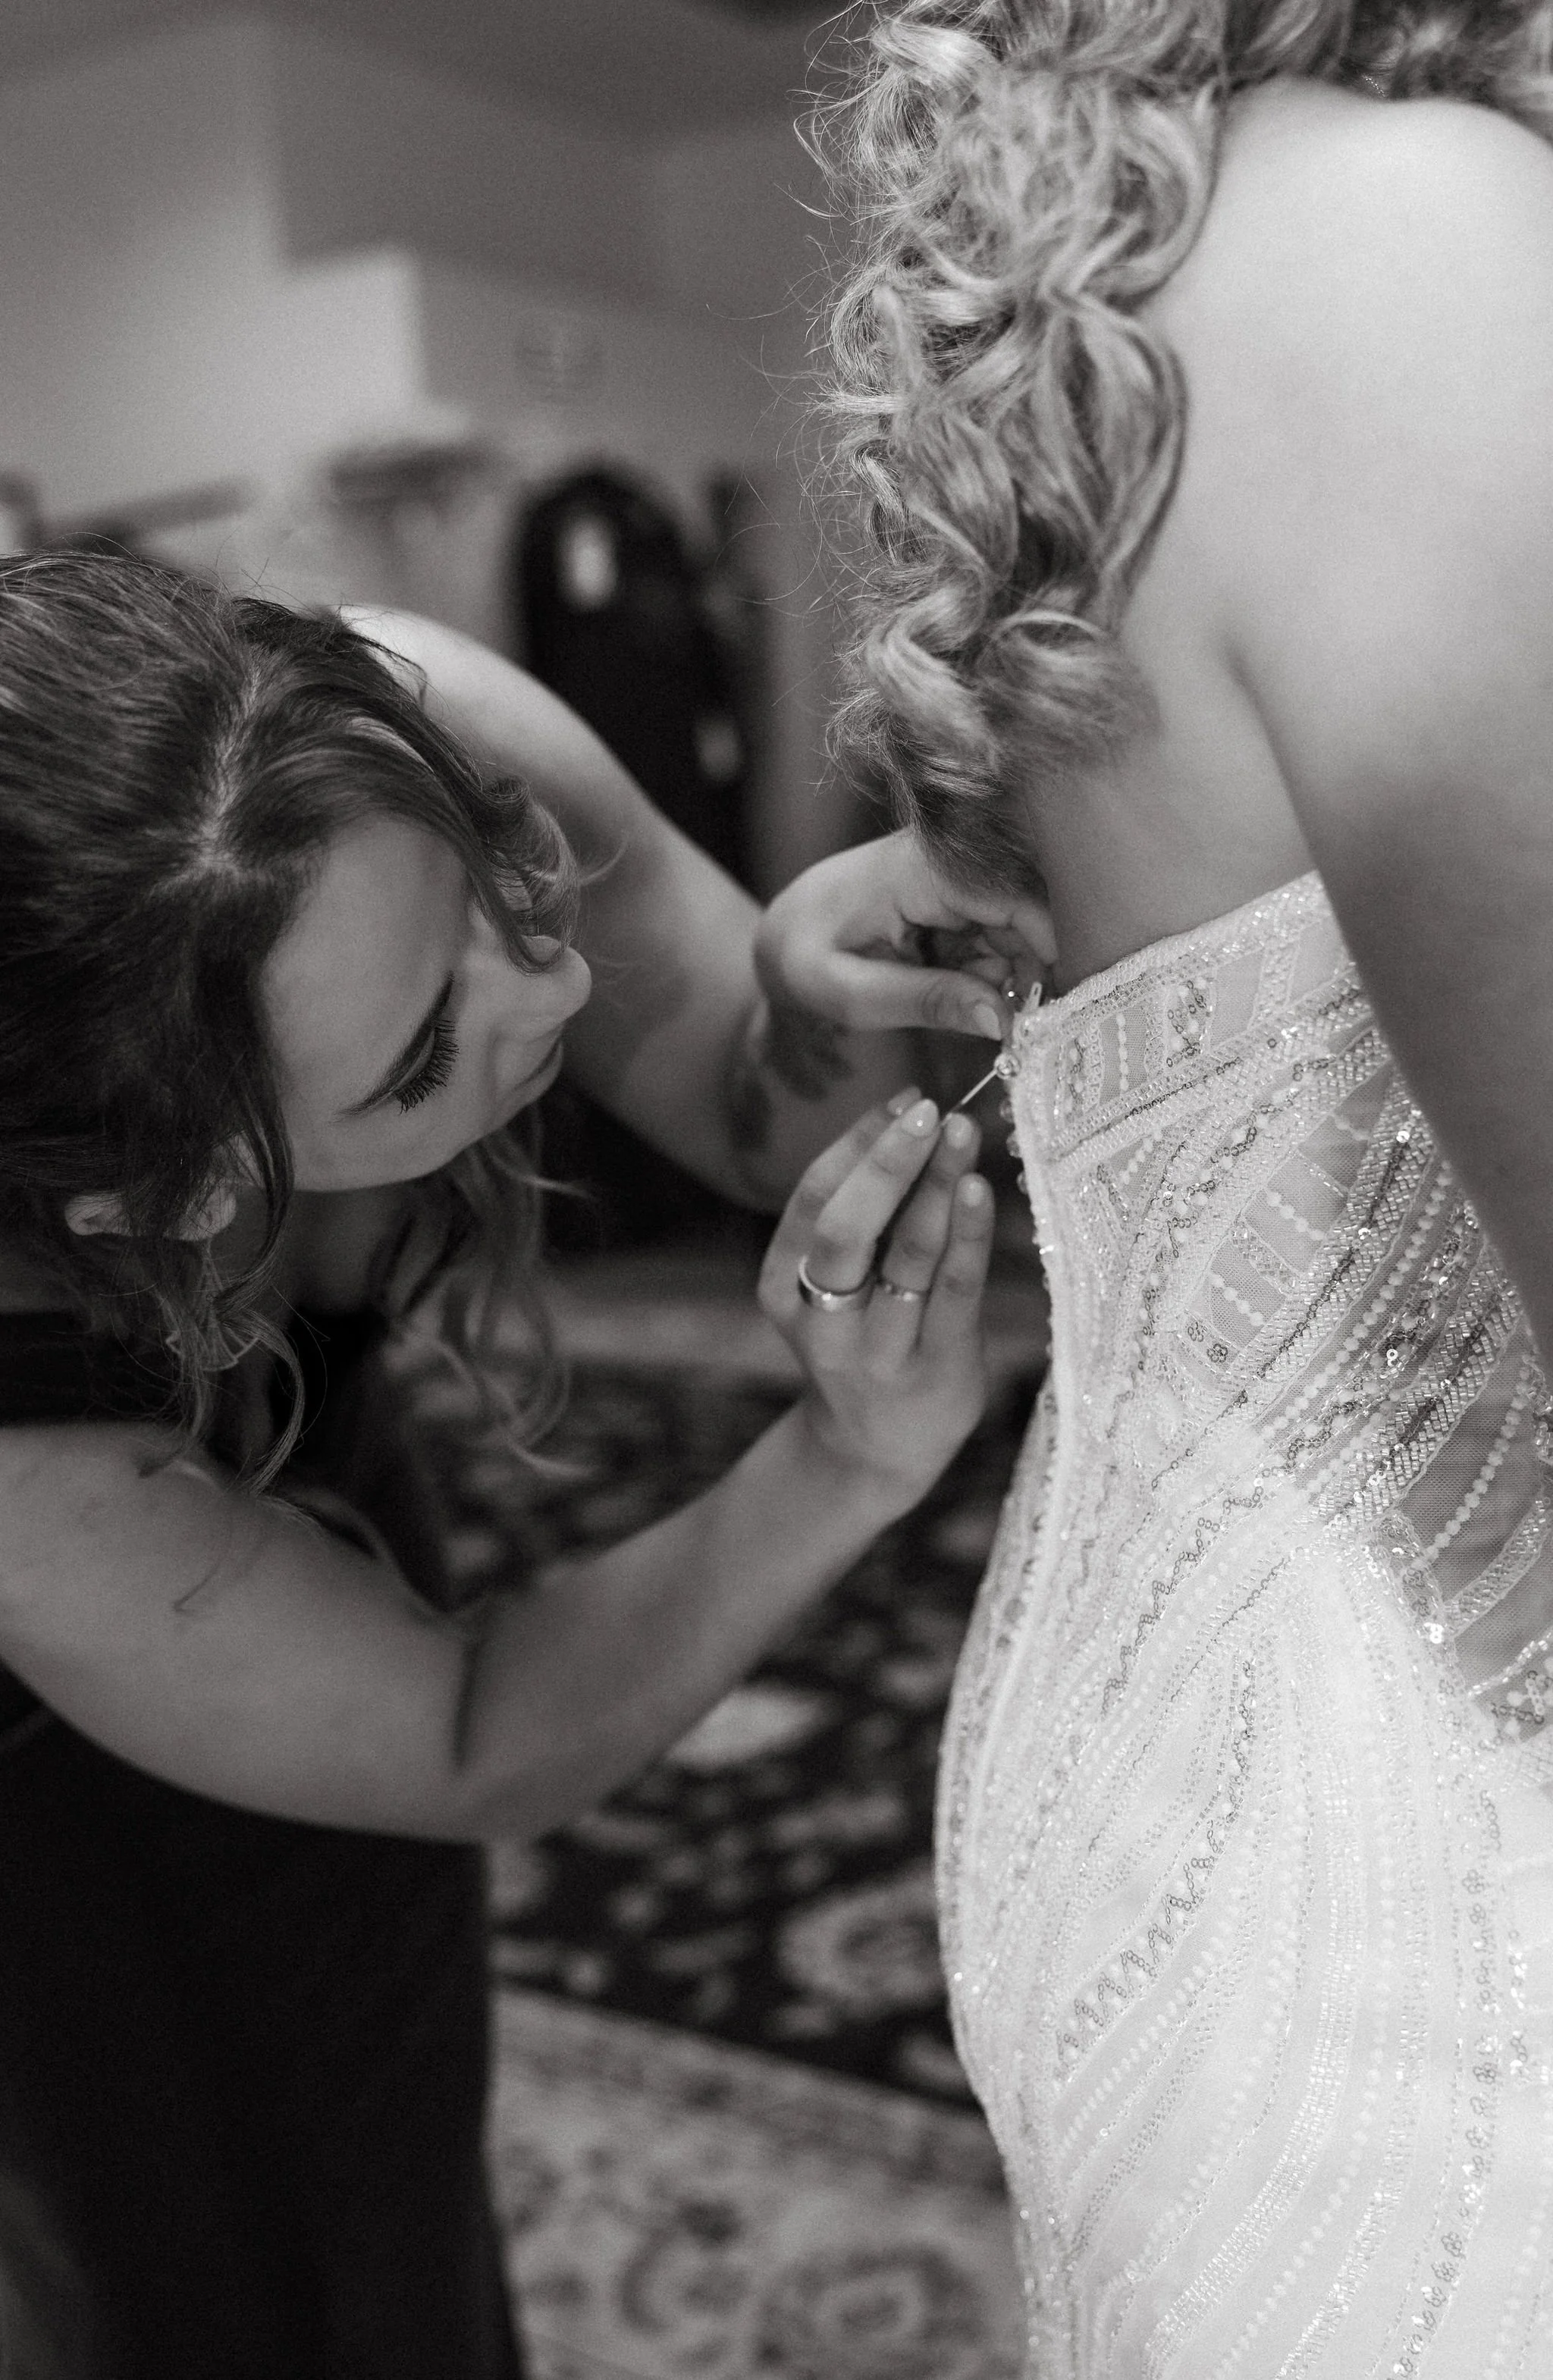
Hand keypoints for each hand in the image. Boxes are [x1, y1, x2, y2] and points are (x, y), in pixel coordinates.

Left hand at [754, 828, 1056, 1041]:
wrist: (781, 932)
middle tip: (996, 1029)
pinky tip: (950, 989)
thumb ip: (926, 1002)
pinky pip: (997, 936)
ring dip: (999, 979)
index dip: (1045, 957)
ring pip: (1016, 932)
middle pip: (1026, 917)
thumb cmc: (803, 959)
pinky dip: (984, 972)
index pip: (1018, 900)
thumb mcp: (853, 994)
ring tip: (951, 1004)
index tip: (1038, 1017)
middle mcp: (950, 860)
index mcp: (922, 870)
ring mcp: (957, 874)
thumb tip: (1001, 1022)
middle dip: (1020, 978)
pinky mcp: (959, 893)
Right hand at [758, 1088, 991, 1499]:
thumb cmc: (864, 1338)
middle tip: (927, 1111)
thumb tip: (907, 1116)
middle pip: (845, 1229)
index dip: (855, 1143)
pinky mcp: (936, 1369)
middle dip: (887, 1163)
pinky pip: (954, 1292)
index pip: (812, 1200)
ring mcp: (878, 1351)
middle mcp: (821, 1321)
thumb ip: (862, 1216)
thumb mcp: (835, 1283)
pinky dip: (967, 1236)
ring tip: (962, 1134)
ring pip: (904, 1257)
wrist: (876, 1449)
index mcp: (783, 1286)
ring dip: (935, 1188)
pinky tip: (978, 1190)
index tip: (903, 1099)